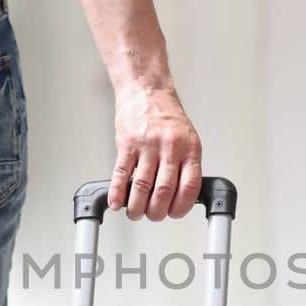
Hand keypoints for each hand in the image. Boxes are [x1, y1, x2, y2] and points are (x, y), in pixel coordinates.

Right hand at [109, 87, 201, 220]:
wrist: (146, 90)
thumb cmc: (166, 115)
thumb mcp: (187, 139)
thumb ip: (184, 165)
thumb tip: (179, 196)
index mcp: (189, 149)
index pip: (189, 187)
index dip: (181, 207)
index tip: (173, 213)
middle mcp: (170, 147)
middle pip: (163, 191)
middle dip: (156, 212)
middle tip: (151, 215)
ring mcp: (148, 145)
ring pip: (142, 186)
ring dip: (136, 206)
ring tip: (134, 213)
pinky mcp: (127, 143)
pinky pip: (121, 174)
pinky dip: (117, 192)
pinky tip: (116, 202)